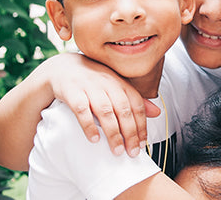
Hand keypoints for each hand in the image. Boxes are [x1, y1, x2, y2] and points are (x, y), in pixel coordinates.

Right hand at [45, 53, 159, 155]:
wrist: (63, 67)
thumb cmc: (93, 80)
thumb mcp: (116, 86)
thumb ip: (135, 99)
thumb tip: (157, 112)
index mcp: (120, 82)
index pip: (136, 104)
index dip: (141, 125)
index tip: (143, 143)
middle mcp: (107, 83)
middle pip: (123, 109)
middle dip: (130, 133)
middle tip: (132, 152)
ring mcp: (89, 86)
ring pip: (105, 111)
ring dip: (113, 133)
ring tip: (117, 150)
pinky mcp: (72, 91)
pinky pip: (82, 110)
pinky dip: (89, 126)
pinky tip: (94, 139)